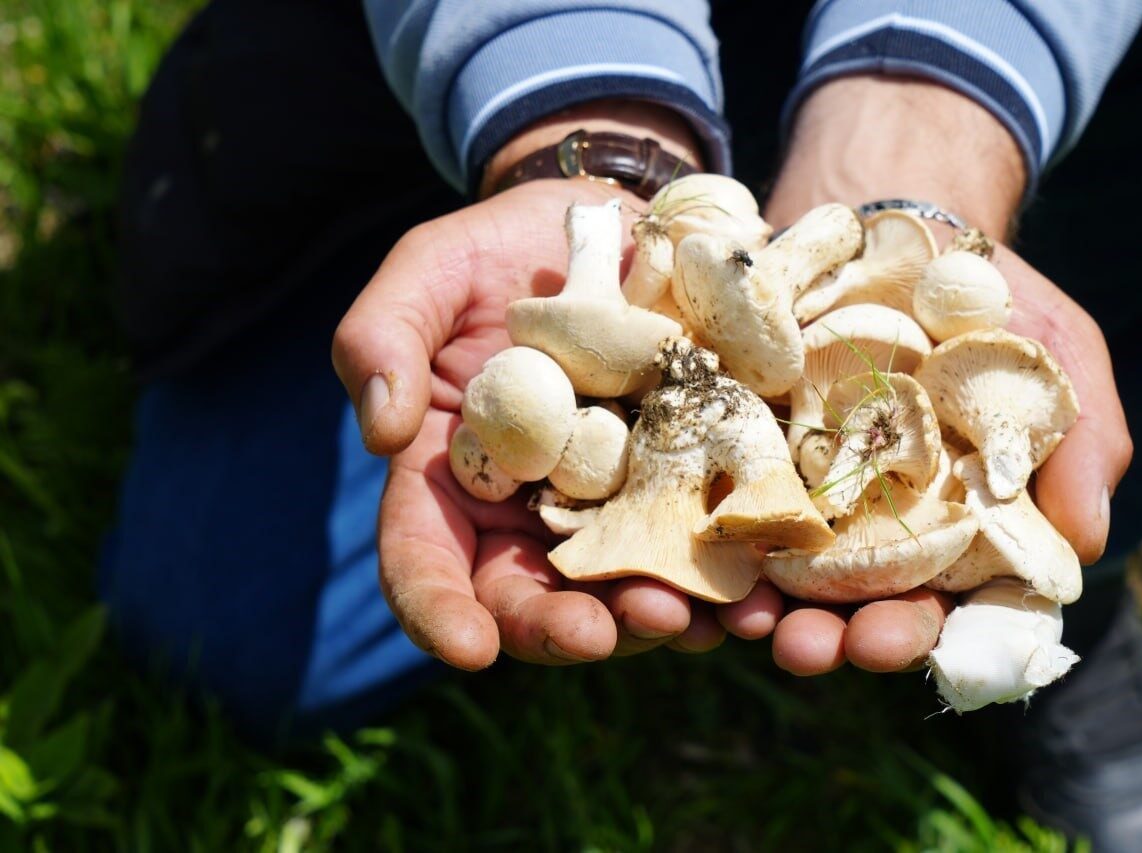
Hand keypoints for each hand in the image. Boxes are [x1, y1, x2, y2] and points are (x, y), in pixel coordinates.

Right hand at [331, 103, 775, 667]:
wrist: (607, 223)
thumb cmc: (503, 250)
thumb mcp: (430, 273)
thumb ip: (383, 338)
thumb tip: (382, 433)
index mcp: (455, 479)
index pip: (428, 559)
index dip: (439, 609)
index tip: (468, 646)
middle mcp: (529, 512)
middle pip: (530, 597)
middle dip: (560, 628)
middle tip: (596, 632)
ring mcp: (611, 507)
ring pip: (621, 589)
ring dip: (650, 617)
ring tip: (686, 616)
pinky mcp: (682, 485)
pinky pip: (702, 545)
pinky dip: (725, 580)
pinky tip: (753, 595)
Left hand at [760, 76, 1132, 675]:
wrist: (890, 211)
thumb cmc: (988, 296)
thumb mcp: (1055, 355)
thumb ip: (1079, 446)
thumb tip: (1084, 547)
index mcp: (948, 524)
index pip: (934, 606)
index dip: (917, 635)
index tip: (895, 643)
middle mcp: (869, 520)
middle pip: (847, 602)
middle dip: (829, 633)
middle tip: (807, 648)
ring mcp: (798, 484)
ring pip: (775, 567)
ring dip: (757, 603)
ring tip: (742, 619)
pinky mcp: (739, 443)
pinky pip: (715, 497)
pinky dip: (703, 531)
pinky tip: (692, 550)